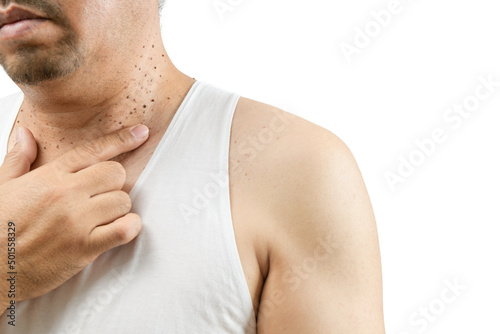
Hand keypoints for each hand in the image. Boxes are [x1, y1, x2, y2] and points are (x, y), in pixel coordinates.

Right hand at [0, 124, 149, 312]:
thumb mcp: (2, 187)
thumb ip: (19, 159)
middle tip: (101, 197)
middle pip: (116, 173)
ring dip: (119, 209)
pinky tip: (119, 230)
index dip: (121, 139)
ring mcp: (77, 220)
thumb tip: (25, 134)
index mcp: (50, 176)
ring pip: (124, 201)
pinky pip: (125, 229)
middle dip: (114, 184)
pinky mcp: (85, 247)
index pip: (93, 150)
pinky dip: (129, 228)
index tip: (141, 133)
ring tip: (101, 218)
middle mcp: (66, 193)